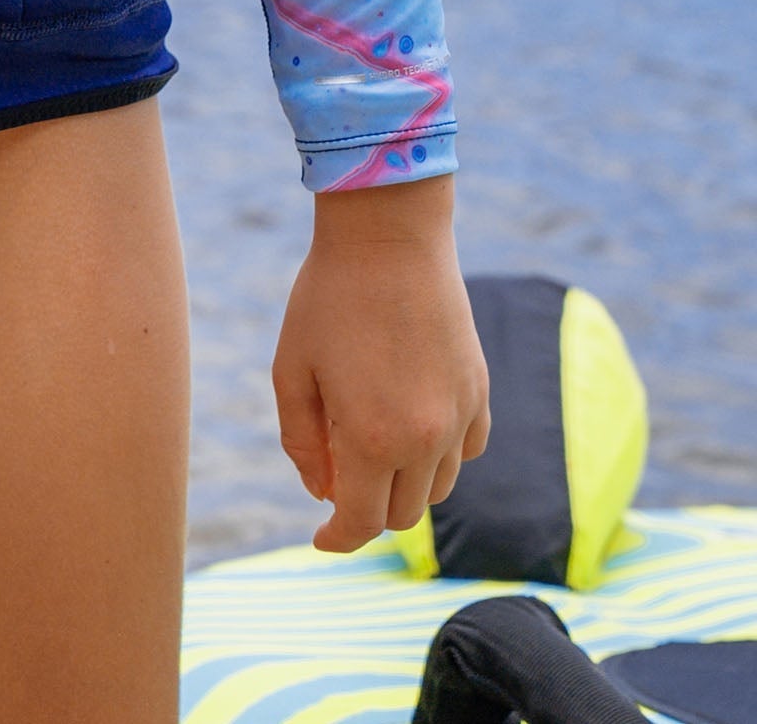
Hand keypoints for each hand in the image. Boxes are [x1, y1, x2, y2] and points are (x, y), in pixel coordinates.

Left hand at [272, 175, 488, 553]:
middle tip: (337, 474)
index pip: (362, 523)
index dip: (338, 538)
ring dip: (404, 483)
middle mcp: (426, 439)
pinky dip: (442, 453)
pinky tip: (412, 421)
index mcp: (373, 439)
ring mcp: (461, 415)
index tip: (322, 538)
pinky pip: (468, 450)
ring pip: (437, 487)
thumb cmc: (329, 296)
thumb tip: (322, 492)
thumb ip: (301, 441)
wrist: (389, 234)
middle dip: (367, 508)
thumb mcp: (292, 368)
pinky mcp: (481, 389)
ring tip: (370, 440)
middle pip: (402, 514)